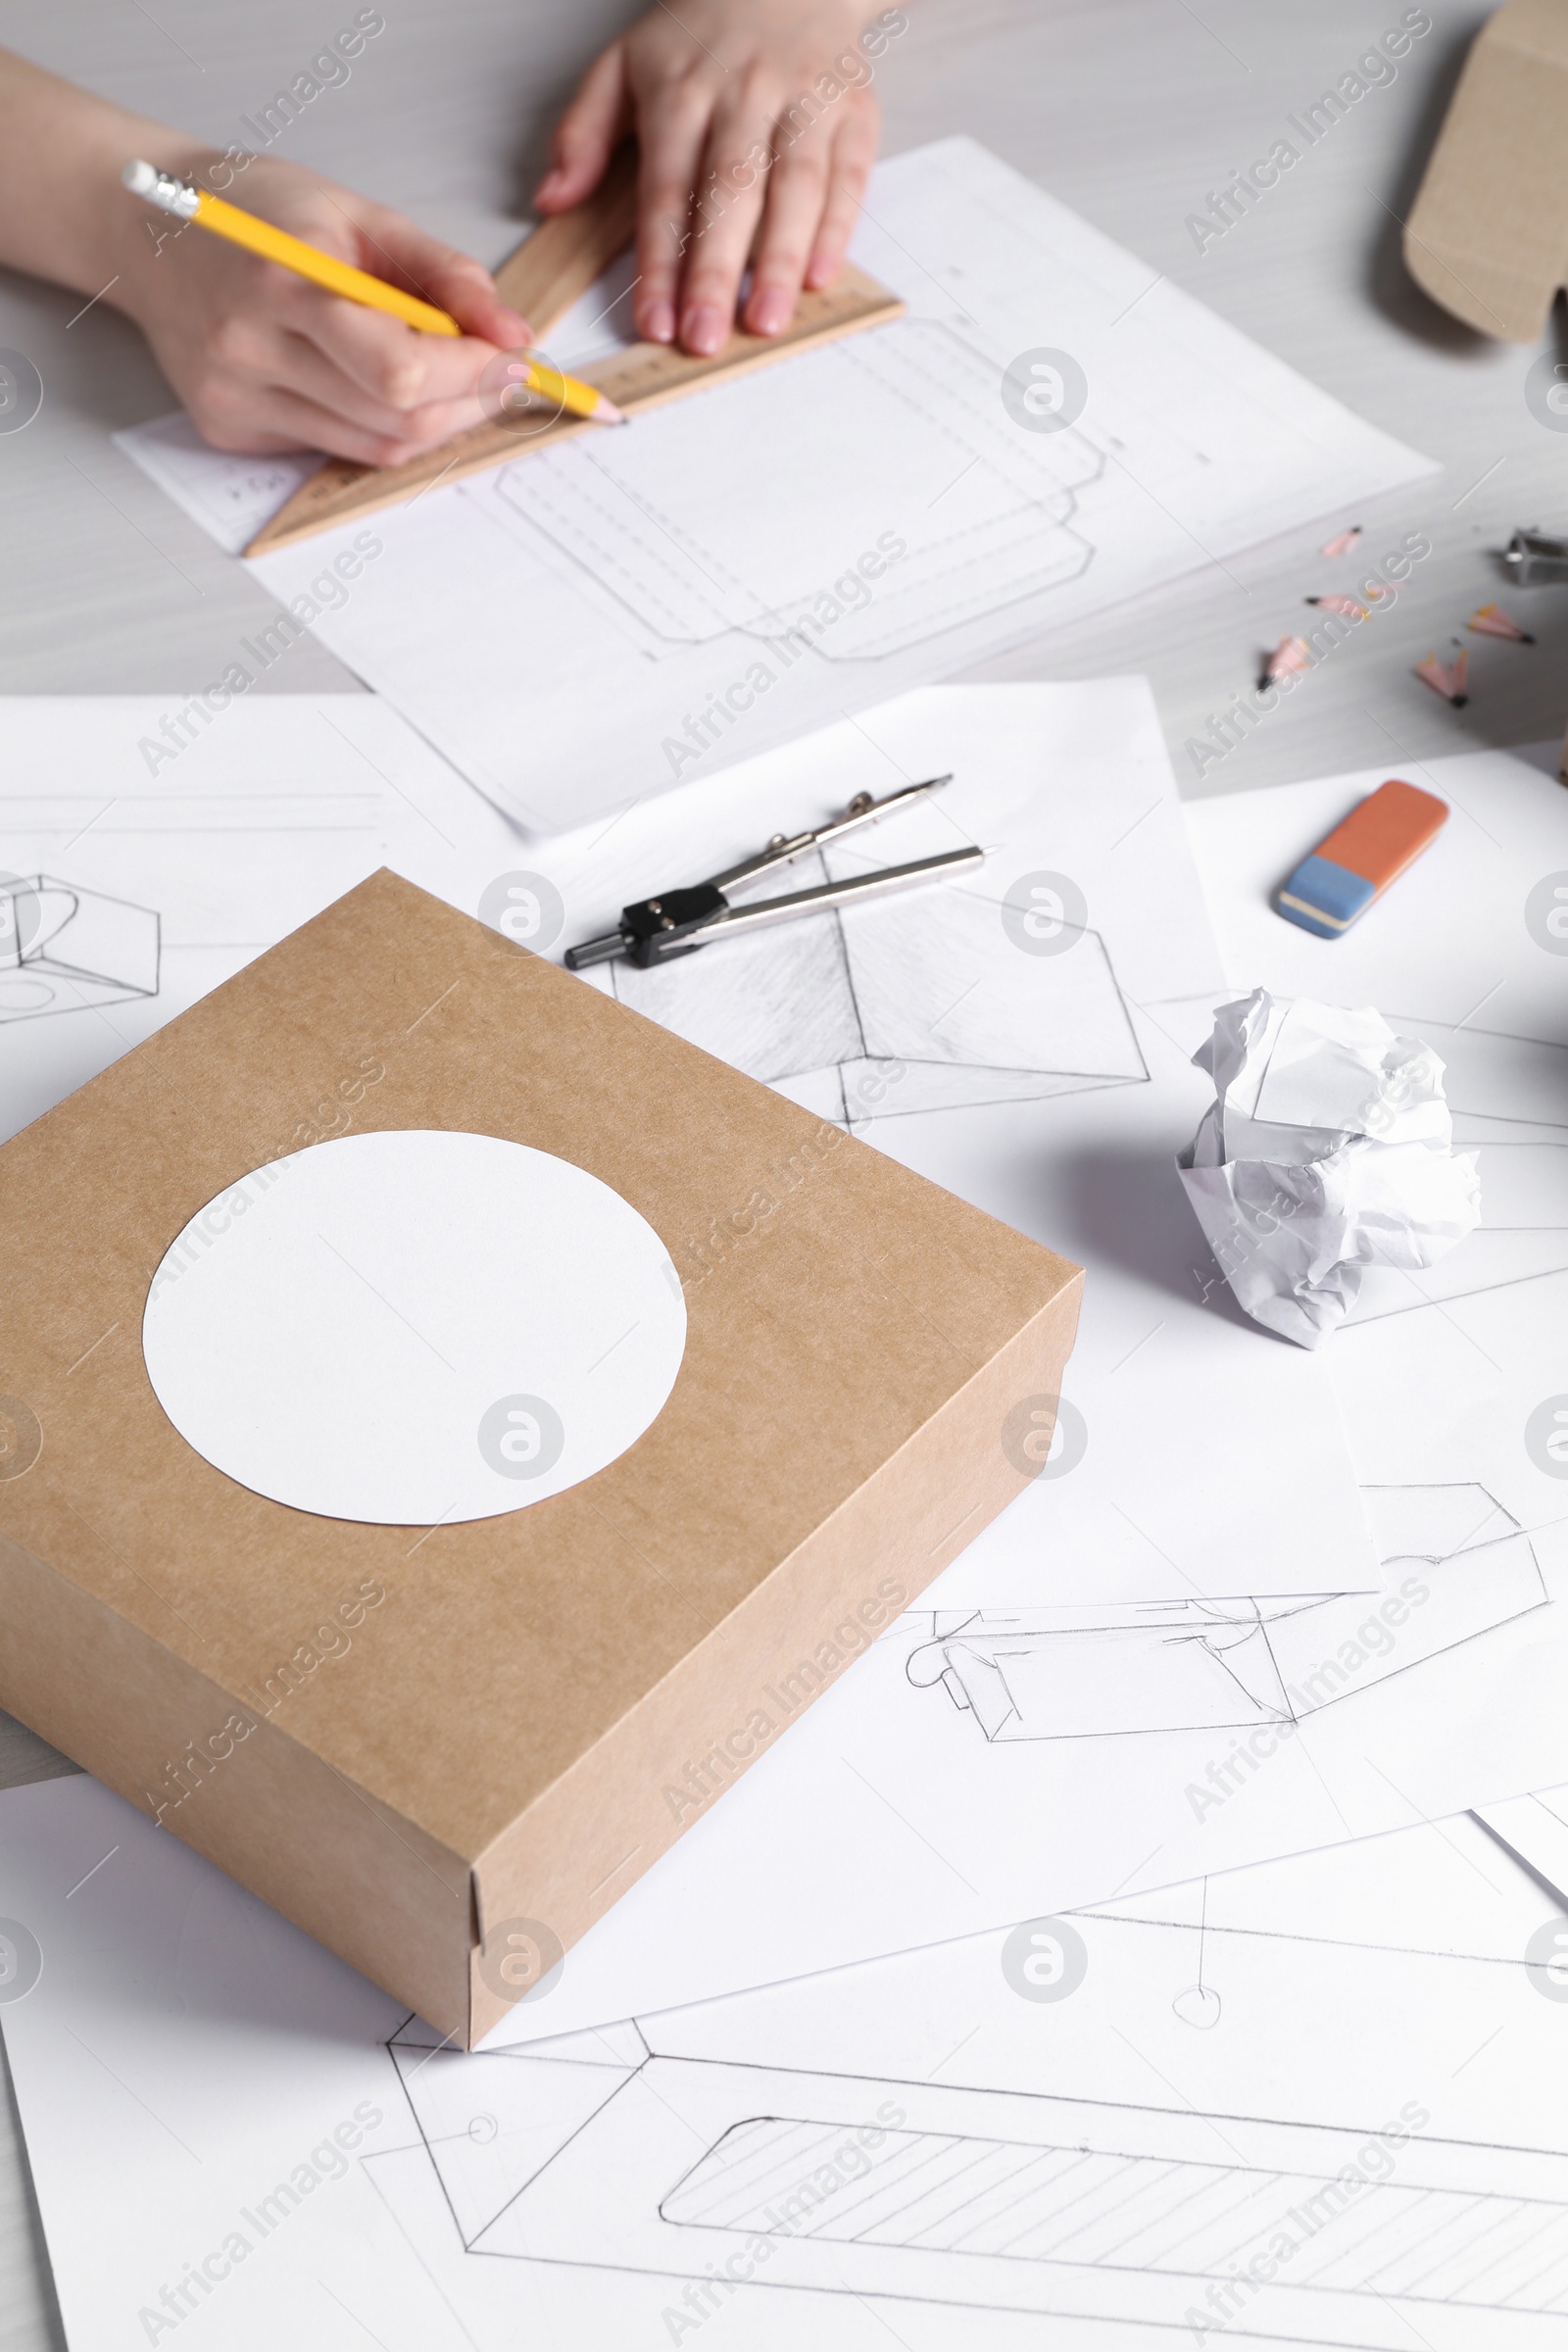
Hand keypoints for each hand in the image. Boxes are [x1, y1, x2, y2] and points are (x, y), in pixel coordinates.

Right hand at [111, 152, 531, 465]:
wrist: (149, 232)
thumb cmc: (254, 212)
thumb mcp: (358, 215)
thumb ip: (444, 275)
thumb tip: (512, 334)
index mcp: (283, 280)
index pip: (403, 369)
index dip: (474, 375)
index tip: (512, 358)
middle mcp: (250, 347)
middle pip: (397, 419)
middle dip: (467, 403)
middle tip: (495, 373)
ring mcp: (235, 397)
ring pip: (374, 446)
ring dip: (432, 421)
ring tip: (445, 376)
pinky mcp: (229, 428)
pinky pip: (334, 447)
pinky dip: (376, 424)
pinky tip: (369, 382)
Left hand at [536, 2, 900, 355]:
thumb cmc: (699, 36)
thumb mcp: (622, 64)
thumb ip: (583, 133)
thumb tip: (551, 199)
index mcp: (681, 90)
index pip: (667, 189)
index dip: (660, 261)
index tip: (654, 321)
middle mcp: (744, 94)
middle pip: (729, 192)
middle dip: (715, 272)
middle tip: (704, 337)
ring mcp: (804, 101)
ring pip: (794, 187)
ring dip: (780, 261)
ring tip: (765, 321)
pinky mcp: (852, 110)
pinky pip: (848, 175)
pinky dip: (837, 228)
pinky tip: (818, 278)